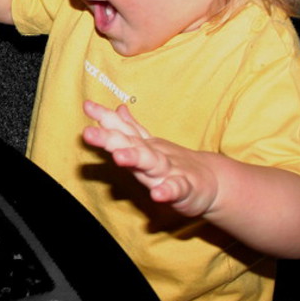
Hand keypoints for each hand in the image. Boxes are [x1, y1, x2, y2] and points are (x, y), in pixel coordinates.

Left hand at [83, 100, 219, 216]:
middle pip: (129, 144)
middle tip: (88, 133)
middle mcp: (153, 156)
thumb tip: (117, 109)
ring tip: (119, 157)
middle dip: (109, 138)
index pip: (122, 130)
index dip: (104, 118)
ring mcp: (169, 171)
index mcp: (143, 148)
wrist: (213, 182)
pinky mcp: (185, 189)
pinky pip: (175, 189)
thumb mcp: (151, 147)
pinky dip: (167, 191)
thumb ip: (132, 129)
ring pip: (150, 163)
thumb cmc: (175, 166)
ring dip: (134, 158)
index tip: (86, 105)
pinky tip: (157, 194)